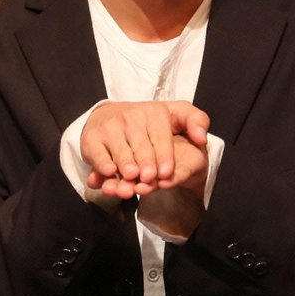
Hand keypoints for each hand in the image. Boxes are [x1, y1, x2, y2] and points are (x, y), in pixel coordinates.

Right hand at [80, 101, 208, 198]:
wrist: (109, 115)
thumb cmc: (149, 121)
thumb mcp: (177, 114)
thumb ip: (196, 121)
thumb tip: (202, 138)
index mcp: (155, 112)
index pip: (161, 137)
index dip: (164, 156)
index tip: (165, 172)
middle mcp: (131, 116)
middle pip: (141, 147)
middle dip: (145, 165)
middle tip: (148, 179)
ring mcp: (110, 126)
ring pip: (120, 153)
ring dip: (124, 169)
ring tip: (130, 183)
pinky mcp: (92, 138)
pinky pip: (98, 154)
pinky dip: (102, 165)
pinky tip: (109, 174)